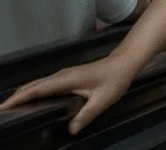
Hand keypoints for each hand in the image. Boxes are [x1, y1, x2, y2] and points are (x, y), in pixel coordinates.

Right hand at [0, 54, 141, 134]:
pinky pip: (44, 85)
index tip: (3, 107)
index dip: (19, 98)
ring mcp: (63, 75)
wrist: (124, 62)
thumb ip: (86, 115)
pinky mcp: (66, 78)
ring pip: (37, 85)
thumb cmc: (114, 79)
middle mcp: (61, 76)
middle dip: (15, 98)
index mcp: (66, 80)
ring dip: (22, 95)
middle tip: (1, 112)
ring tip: (10, 109)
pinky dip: (32, 93)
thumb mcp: (102, 100)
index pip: (37, 89)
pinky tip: (30, 102)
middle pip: (32, 86)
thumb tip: (70, 130)